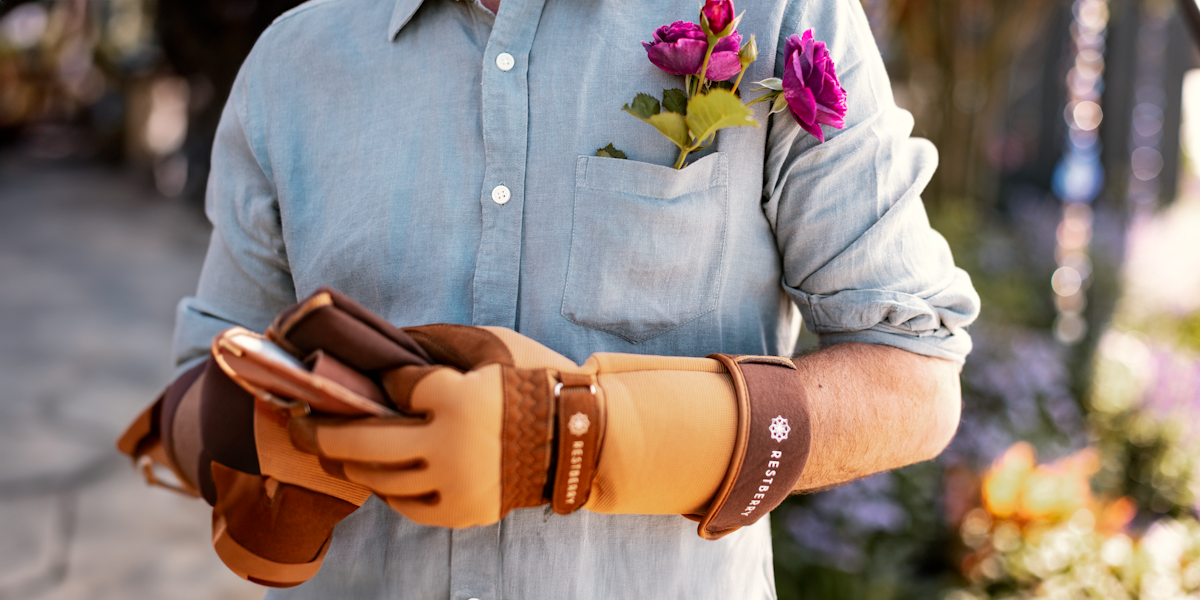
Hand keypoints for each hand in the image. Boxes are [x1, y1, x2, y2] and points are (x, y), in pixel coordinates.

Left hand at [289, 324, 814, 538]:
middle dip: (319, 430)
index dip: (376, 380)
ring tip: (332, 447)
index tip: (361, 377)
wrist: (581, 437)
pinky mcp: (462, 511)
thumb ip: (436, 342)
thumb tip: (382, 343)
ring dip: (347, 460)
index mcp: (456, 399)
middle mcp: (449, 447)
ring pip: (377, 478)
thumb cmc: (533, 382)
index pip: (391, 387)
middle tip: (297, 420)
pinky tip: (379, 470)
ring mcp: (454, 485)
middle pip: (360, 442)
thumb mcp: (490, 345)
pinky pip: (405, 504)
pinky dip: (386, 487)